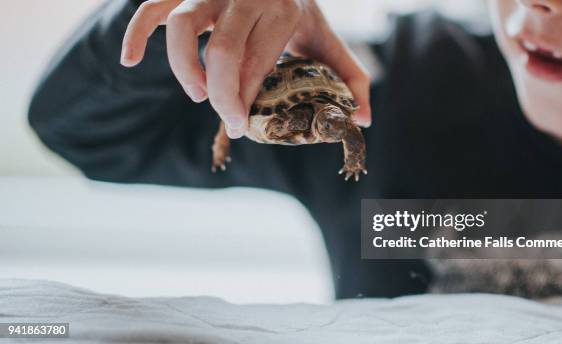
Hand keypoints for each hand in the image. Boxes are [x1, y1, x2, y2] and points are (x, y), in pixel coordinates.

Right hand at [121, 0, 370, 137]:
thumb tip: (363, 117)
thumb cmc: (296, 11)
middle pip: (223, 51)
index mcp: (284, 9)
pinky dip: (136, 32)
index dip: (244, 100)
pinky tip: (128, 60)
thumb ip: (351, 77)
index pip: (257, 63)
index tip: (241, 125)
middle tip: (228, 120)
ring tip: (195, 94)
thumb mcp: (326, 39)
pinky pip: (151, 7)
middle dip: (220, 95)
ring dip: (183, 68)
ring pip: (183, 26)